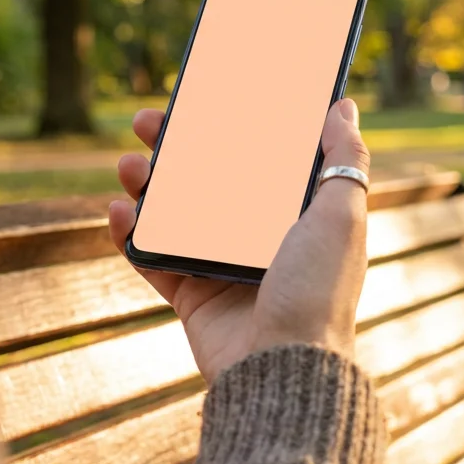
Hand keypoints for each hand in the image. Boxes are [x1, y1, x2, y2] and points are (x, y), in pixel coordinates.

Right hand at [108, 99, 369, 382]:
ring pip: (171, 212)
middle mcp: (254, 237)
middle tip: (148, 122)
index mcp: (293, 215)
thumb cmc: (318, 291)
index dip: (226, 126)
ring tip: (130, 166)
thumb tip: (342, 107)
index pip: (254, 158)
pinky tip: (119, 210)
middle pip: (204, 178)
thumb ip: (344, 159)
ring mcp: (218, 265)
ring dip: (145, 183)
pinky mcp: (189, 295)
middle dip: (173, 146)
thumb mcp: (342, 216)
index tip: (201, 97)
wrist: (282, 366)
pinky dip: (129, 233)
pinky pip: (150, 257)